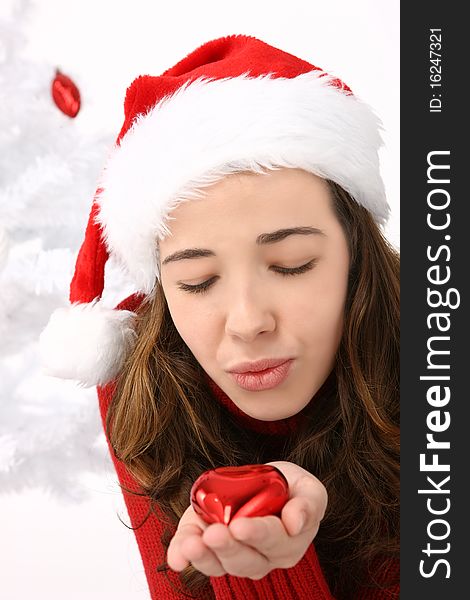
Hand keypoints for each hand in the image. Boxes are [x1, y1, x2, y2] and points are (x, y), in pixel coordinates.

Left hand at [166, 461, 326, 579]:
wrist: (268, 485)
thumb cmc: (291, 489)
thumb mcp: (308, 489)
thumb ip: (308, 503)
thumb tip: (296, 523)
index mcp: (288, 543)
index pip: (273, 542)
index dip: (257, 534)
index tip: (240, 526)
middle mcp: (263, 557)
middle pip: (244, 559)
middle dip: (226, 548)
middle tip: (213, 534)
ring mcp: (237, 557)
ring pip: (220, 565)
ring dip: (204, 557)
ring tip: (191, 544)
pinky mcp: (213, 549)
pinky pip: (200, 557)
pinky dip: (184, 556)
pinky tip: (176, 557)